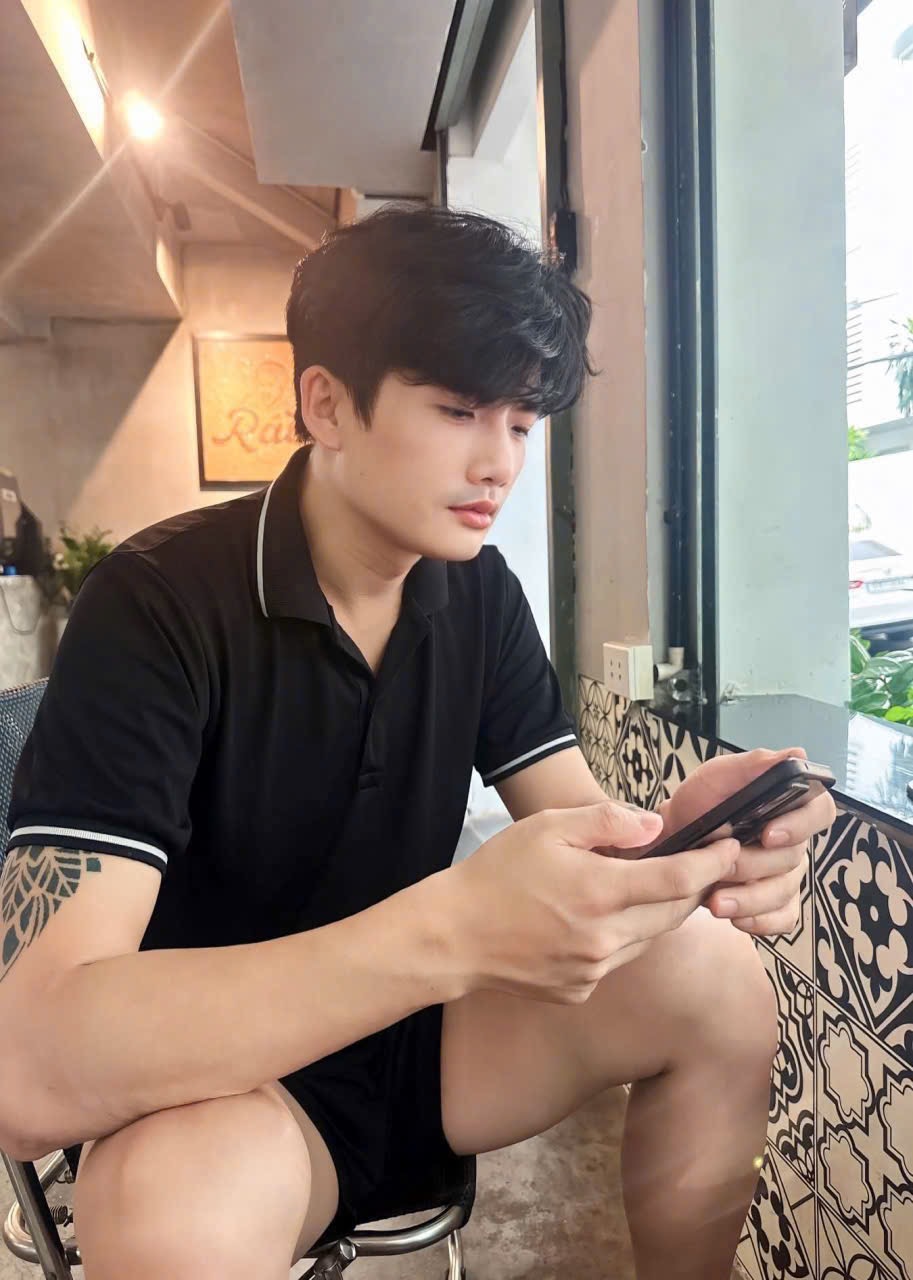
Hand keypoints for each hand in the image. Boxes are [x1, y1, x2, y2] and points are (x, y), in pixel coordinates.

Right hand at [447, 800, 740, 1004]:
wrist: (454, 935)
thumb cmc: (498, 873)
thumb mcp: (549, 827)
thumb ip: (607, 822)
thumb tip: (656, 826)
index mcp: (600, 892)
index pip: (679, 879)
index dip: (712, 863)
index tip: (730, 849)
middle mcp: (605, 938)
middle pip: (675, 914)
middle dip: (695, 887)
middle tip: (703, 863)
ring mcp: (594, 971)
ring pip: (650, 939)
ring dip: (661, 913)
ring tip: (651, 886)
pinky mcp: (581, 990)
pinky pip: (620, 961)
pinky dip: (625, 937)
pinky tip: (603, 919)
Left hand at [655, 746, 836, 936]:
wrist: (672, 840)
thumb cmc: (699, 804)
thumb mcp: (717, 776)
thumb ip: (753, 765)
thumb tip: (795, 755)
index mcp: (789, 806)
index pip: (820, 812)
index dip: (800, 825)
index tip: (768, 833)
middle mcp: (794, 842)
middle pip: (794, 859)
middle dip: (754, 865)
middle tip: (720, 865)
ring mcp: (786, 875)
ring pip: (784, 892)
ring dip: (750, 899)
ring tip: (715, 901)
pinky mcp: (775, 905)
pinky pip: (783, 919)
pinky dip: (760, 921)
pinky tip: (734, 918)